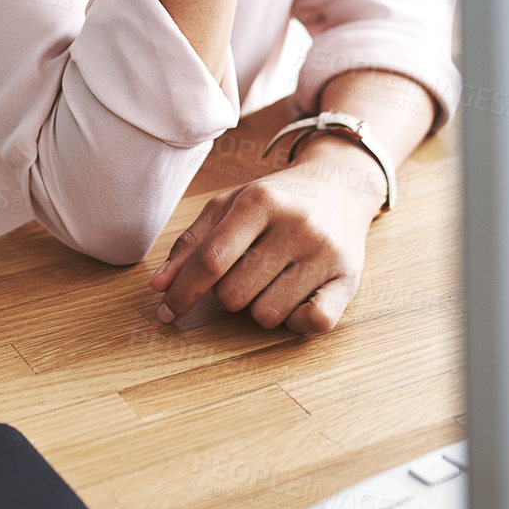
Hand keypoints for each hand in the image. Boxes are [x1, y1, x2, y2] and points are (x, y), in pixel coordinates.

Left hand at [148, 146, 386, 334]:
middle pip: (234, 295)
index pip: (211, 260)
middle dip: (229, 293)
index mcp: (260, 201)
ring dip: (261, 306)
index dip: (183, 292)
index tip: (167, 313)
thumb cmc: (275, 200)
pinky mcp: (349, 278)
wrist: (340, 185)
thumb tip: (159, 287)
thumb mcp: (230, 205)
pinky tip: (297, 297)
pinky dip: (296, 321)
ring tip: (274, 277)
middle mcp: (296, 224)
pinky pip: (312, 323)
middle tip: (247, 269)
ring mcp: (325, 252)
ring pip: (267, 315)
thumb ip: (192, 244)